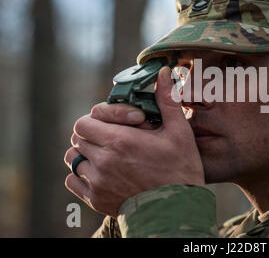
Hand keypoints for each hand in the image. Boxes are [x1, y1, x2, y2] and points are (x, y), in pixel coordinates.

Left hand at [64, 66, 203, 217]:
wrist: (178, 210)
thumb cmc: (181, 170)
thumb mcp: (179, 133)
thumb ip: (167, 100)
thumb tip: (163, 72)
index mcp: (121, 141)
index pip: (86, 121)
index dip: (100, 117)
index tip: (120, 123)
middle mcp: (103, 161)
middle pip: (78, 136)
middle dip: (94, 132)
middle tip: (114, 135)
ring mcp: (97, 182)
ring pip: (73, 158)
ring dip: (86, 151)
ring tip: (107, 153)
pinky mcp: (96, 199)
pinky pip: (72, 180)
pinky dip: (81, 173)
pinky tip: (102, 172)